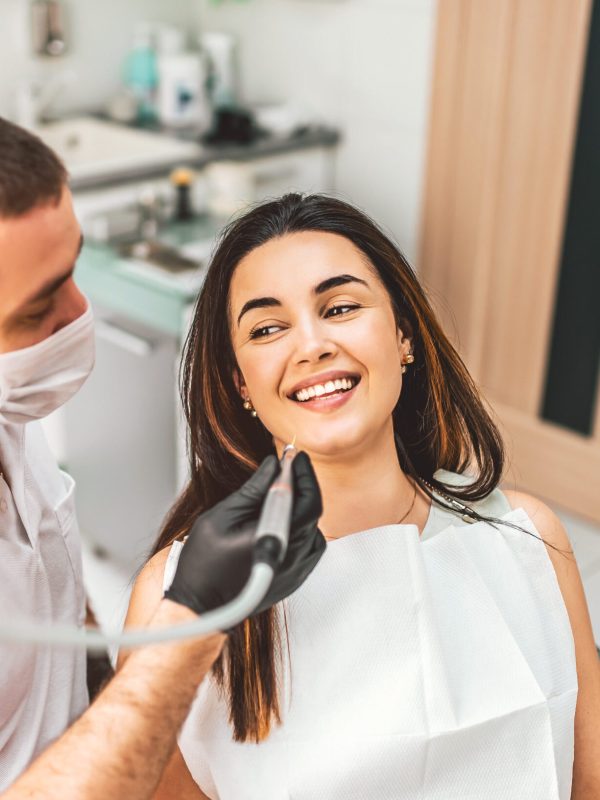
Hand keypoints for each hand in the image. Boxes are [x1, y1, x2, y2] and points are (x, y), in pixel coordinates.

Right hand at [164, 451, 325, 617]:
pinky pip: (309, 545)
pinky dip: (301, 526)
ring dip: (301, 506)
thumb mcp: (222, 517)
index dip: (303, 473)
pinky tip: (281, 520)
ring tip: (281, 492)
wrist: (201, 608)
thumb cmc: (204, 566)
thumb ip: (252, 490)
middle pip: (312, 511)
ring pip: (313, 527)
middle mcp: (292, 557)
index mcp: (276, 540)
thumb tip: (273, 466)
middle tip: (288, 466)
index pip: (305, 499)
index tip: (295, 456)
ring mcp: (297, 570)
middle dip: (302, 484)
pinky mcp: (295, 577)